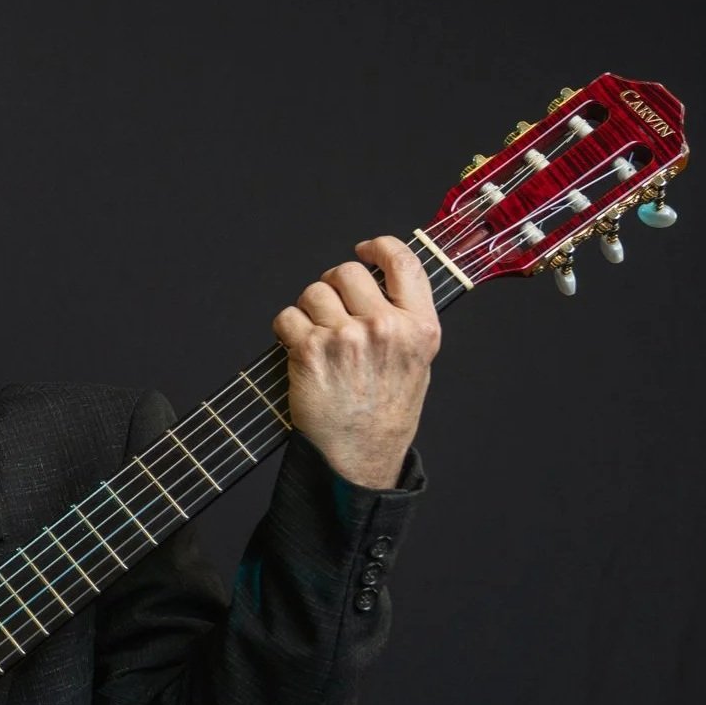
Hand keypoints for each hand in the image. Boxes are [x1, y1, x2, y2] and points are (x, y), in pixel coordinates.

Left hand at [271, 235, 441, 488]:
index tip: (363, 250)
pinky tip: (298, 350)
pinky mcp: (310, 350)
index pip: (403, 261)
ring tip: (317, 338)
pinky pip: (286, 317)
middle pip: (347, 271)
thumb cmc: (385, 412)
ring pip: (313, 291)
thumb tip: (378, 279)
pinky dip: (286, 330)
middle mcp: (385, 327)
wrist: (360, 456)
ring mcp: (346, 337)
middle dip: (333, 286)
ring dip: (308, 310)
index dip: (378, 248)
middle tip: (331, 311)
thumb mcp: (416, 362)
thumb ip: (404, 319)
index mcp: (419, 327)